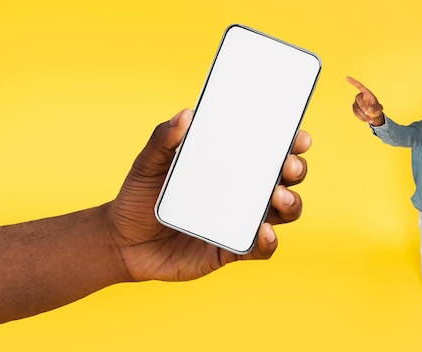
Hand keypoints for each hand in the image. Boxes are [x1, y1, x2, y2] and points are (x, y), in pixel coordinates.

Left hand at [107, 109, 309, 281]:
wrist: (122, 242)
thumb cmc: (139, 197)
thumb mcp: (148, 163)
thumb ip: (164, 139)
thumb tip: (186, 114)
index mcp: (229, 166)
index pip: (268, 152)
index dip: (290, 144)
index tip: (298, 137)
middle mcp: (242, 192)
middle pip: (285, 180)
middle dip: (296, 170)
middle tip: (288, 165)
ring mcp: (240, 221)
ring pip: (282, 213)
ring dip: (291, 203)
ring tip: (279, 195)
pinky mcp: (232, 250)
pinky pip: (261, 248)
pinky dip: (269, 242)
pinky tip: (263, 231)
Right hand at [346, 76, 384, 125]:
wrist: (374, 115)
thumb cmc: (377, 109)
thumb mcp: (379, 109)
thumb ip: (376, 108)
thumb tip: (369, 109)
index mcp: (366, 93)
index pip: (359, 86)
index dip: (353, 82)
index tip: (346, 77)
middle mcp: (360, 96)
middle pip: (358, 99)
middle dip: (362, 107)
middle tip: (368, 113)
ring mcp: (356, 102)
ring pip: (357, 108)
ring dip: (363, 115)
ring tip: (370, 120)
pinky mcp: (354, 108)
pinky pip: (356, 113)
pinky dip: (361, 117)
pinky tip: (366, 120)